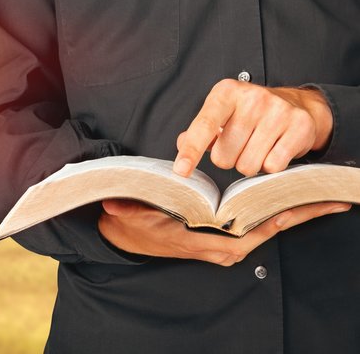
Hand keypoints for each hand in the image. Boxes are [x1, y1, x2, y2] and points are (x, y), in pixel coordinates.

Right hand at [98, 199, 350, 265]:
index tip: (296, 208)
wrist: (126, 234)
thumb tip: (116, 205)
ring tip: (317, 198)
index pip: (245, 236)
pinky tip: (288, 201)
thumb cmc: (133, 226)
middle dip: (296, 217)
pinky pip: (254, 227)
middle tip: (328, 200)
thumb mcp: (130, 217)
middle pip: (264, 232)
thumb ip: (128, 211)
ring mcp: (221, 243)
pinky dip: (275, 215)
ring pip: (263, 230)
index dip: (274, 223)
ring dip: (290, 215)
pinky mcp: (221, 237)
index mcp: (199, 243)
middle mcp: (216, 247)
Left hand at [173, 80, 332, 176]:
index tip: (181, 171)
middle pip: (224, 158)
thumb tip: (181, 143)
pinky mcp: (299, 126)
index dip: (191, 151)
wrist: (296, 104)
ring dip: (249, 164)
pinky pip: (273, 166)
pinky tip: (275, 148)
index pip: (204, 126)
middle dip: (229, 159)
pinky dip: (271, 165)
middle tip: (240, 144)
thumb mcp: (220, 114)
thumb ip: (198, 131)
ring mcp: (278, 111)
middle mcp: (252, 98)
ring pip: (247, 166)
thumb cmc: (249, 113)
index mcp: (226, 92)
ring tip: (258, 145)